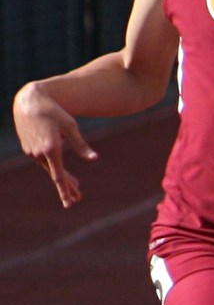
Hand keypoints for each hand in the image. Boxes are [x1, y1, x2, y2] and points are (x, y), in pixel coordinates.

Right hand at [11, 83, 94, 207]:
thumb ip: (81, 145)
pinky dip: (53, 167)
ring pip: (49, 168)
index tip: (70, 203)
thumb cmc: (54, 112)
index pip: (58, 176)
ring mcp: (31, 151)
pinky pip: (43, 161)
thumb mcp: (71, 126)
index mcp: (51, 149)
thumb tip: (94, 159)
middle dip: (67, 188)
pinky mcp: (28, 148)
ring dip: (62, 178)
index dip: (65, 190)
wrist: (29, 101)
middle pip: (55, 175)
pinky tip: (61, 170)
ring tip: (76, 186)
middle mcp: (39, 153)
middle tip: (77, 200)